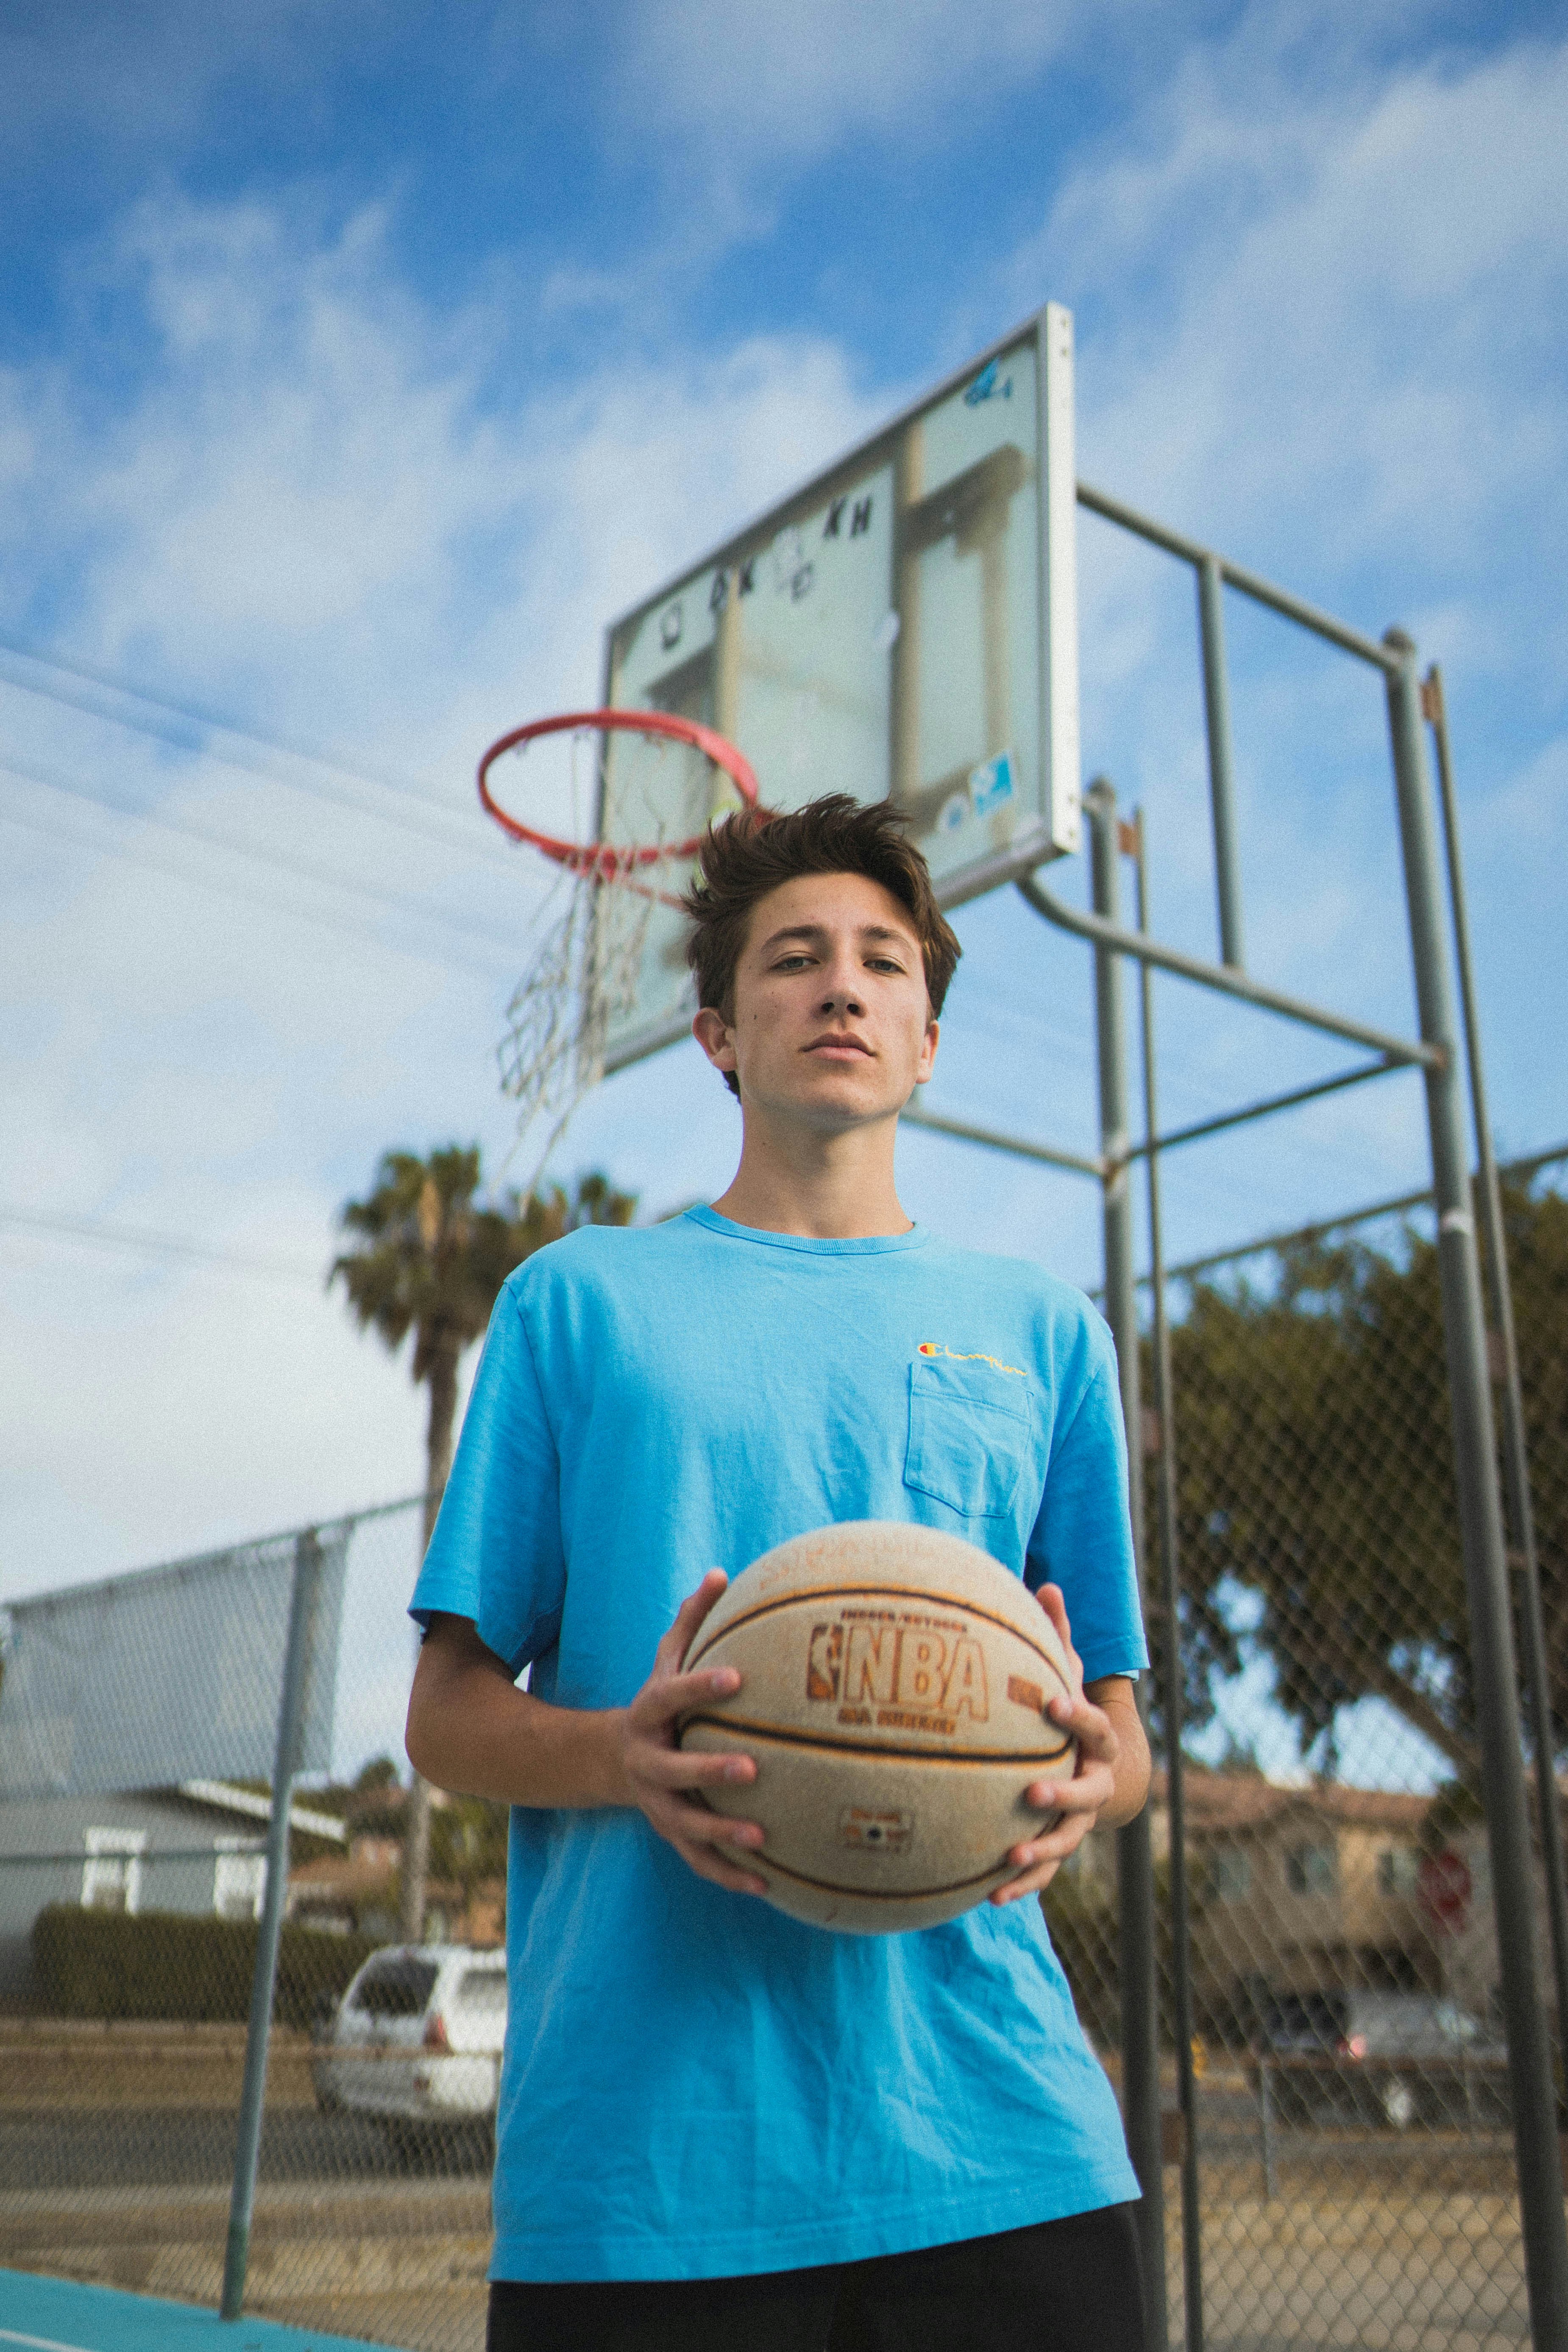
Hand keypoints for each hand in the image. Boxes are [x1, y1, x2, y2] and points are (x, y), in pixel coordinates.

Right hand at [617, 1570, 768, 1896]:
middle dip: (708, 1772)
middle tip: (752, 1769)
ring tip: (761, 1838)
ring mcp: (657, 1804)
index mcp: (649, 1714)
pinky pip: (699, 1863)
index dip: (700, 1686)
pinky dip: (730, 1876)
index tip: (738, 1677)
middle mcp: (648, 1763)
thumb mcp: (666, 1659)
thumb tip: (722, 1572)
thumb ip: (692, 1621)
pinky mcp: (670, 1834)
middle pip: (673, 1770)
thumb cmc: (660, 1701)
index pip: (671, 1696)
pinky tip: (769, 1883)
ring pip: (684, 1826)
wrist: (613, 1760)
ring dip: (721, 1836)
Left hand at [992, 1583, 1120, 1905]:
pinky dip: (1021, 1884)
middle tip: (1031, 1791)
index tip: (1053, 1703)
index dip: (1076, 1714)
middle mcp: (1095, 1783)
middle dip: (1061, 1793)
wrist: (1104, 1769)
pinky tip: (989, 1897)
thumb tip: (1045, 1583)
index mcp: (1098, 1741)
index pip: (1092, 1726)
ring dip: (1040, 1850)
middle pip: (1085, 1792)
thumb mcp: (1068, 1674)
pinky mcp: (1061, 1846)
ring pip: (1066, 1840)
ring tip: (1009, 1856)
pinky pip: (1044, 1872)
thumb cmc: (1070, 1713)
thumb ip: (1058, 1637)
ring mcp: (1080, 1820)